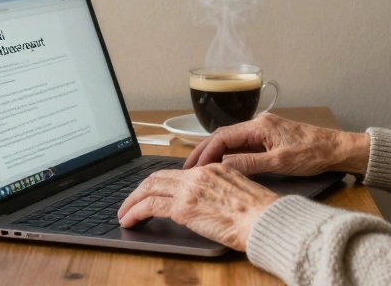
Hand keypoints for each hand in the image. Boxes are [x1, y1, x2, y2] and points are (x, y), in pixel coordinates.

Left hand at [117, 164, 277, 250]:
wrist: (266, 220)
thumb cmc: (262, 214)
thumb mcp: (242, 194)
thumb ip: (223, 193)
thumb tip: (213, 205)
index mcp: (216, 169)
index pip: (180, 172)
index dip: (162, 182)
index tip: (154, 192)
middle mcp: (200, 174)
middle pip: (159, 176)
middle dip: (140, 189)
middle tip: (131, 201)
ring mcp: (190, 189)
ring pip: (149, 187)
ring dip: (132, 200)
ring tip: (124, 213)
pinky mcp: (183, 207)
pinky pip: (149, 206)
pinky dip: (134, 212)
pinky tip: (129, 220)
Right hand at [185, 113, 369, 175]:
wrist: (337, 149)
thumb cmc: (313, 154)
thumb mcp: (280, 162)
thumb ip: (250, 163)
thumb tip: (223, 165)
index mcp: (260, 126)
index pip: (223, 136)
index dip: (206, 151)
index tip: (194, 166)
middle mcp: (259, 124)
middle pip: (224, 136)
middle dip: (205, 151)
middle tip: (188, 168)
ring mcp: (264, 130)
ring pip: (232, 141)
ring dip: (216, 154)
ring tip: (200, 169)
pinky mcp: (269, 138)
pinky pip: (243, 145)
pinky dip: (229, 155)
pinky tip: (222, 166)